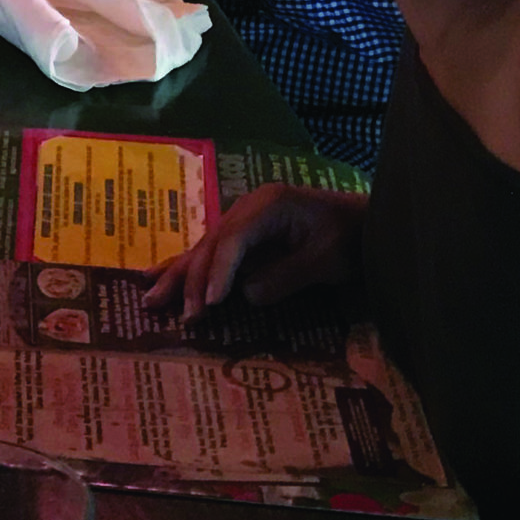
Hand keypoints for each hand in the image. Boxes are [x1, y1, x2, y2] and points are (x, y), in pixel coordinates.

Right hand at [142, 180, 363, 321]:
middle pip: (210, 244)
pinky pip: (210, 253)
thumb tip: (244, 295)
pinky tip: (155, 275)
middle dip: (190, 280)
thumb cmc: (352, 238)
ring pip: (202, 249)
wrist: (369, 223)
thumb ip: (285, 276)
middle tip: (181, 315)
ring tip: (149, 299)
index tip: (209, 303)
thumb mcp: (324, 259)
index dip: (218, 272)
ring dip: (177, 276)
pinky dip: (186, 268)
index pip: (233, 239)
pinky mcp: (244, 235)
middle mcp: (247, 207)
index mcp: (267, 204)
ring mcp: (242, 220)